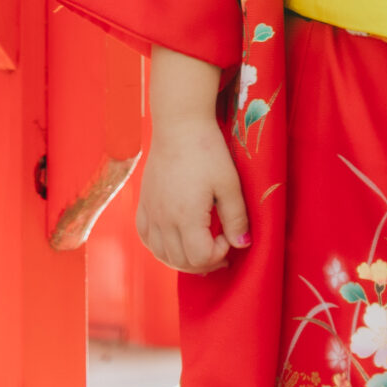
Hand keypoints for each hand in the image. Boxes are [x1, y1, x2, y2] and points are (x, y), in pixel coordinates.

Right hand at [137, 46, 249, 272]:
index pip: (199, 257)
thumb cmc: (207, 150)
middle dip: (203, 262)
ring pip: (161, 254)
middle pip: (180, 261)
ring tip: (200, 249)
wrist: (179, 124)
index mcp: (186, 216)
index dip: (218, 254)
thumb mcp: (229, 182)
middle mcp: (164, 219)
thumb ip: (236, 216)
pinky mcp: (144, 203)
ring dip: (182, 259)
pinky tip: (174, 240)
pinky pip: (146, 238)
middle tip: (220, 249)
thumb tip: (243, 244)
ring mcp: (151, 212)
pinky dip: (160, 247)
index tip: (228, 237)